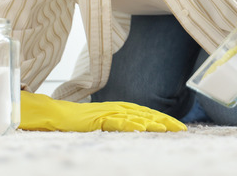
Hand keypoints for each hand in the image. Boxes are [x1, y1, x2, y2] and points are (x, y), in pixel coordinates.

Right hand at [19, 91, 186, 131]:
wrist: (53, 114)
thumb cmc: (76, 120)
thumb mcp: (101, 122)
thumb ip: (116, 122)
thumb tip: (135, 128)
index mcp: (117, 108)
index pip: (145, 112)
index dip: (162, 117)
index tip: (179, 126)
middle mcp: (115, 107)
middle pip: (145, 113)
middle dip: (165, 120)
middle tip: (182, 129)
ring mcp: (105, 112)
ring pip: (134, 117)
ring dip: (152, 122)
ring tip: (168, 129)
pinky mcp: (95, 118)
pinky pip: (115, 121)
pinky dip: (129, 124)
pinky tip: (141, 129)